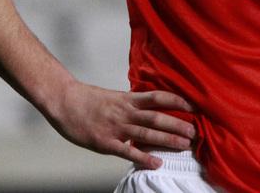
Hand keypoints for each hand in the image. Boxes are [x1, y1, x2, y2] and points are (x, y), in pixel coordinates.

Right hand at [44, 81, 195, 168]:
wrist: (64, 101)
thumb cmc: (87, 99)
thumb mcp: (113, 96)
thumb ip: (131, 103)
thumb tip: (148, 106)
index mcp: (128, 99)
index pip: (158, 97)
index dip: (176, 100)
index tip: (192, 106)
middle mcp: (125, 112)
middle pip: (157, 117)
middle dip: (177, 124)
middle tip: (195, 131)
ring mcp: (116, 128)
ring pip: (146, 134)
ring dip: (167, 139)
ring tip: (185, 145)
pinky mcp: (105, 142)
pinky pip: (127, 151)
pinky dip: (143, 158)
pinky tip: (157, 163)